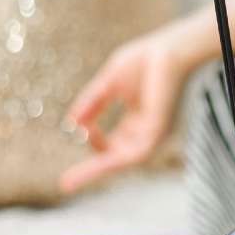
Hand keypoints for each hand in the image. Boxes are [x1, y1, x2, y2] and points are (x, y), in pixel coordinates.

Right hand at [60, 25, 193, 192]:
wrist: (170, 49)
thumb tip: (71, 124)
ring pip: (124, 160)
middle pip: (116, 158)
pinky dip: (115, 160)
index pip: (113, 144)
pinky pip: (137, 153)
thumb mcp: (109, 84)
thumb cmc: (145, 61)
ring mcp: (154, 132)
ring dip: (98, 170)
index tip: (76, 132)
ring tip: (72, 182)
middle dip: (92, 170)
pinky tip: (97, 164)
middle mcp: (146, 131)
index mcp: (137, 121)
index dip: (93, 144)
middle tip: (65, 185)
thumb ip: (92, 103)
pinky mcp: (160, 130)